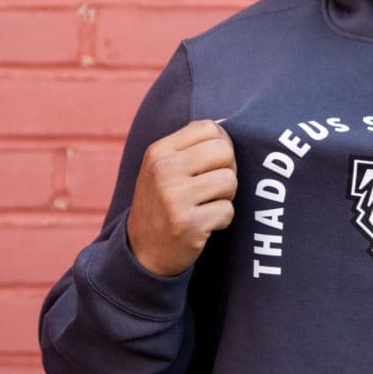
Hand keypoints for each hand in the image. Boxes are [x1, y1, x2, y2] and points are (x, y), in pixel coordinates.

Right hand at [126, 120, 237, 276]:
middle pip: (224, 151)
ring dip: (226, 197)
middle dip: (228, 170)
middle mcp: (163, 171)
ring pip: (229, 181)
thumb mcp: (164, 168)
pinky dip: (222, 220)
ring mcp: (174, 198)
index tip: (213, 163)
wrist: (142, 252)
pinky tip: (204, 224)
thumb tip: (225, 121)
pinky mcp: (187, 225)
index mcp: (158, 151)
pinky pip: (227, 210)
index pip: (208, 128)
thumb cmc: (164, 202)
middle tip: (215, 186)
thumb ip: (191, 146)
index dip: (221, 144)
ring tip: (207, 205)